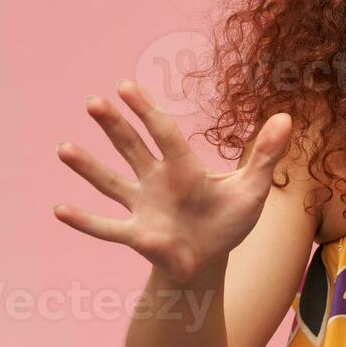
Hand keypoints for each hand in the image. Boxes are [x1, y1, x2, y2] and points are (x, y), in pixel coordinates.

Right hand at [53, 80, 291, 286]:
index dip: (147, 111)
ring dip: (88, 167)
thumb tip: (287, 117)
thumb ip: (266, 154)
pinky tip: (58, 209)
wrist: (211, 259)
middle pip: (132, 148)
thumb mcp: (252, 188)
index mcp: (183, 166)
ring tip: (64, 148)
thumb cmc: (229, 220)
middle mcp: (156, 181)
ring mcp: (142, 208)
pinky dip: (83, 220)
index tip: (126, 87)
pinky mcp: (136, 236)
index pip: (164, 133)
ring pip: (111, 183)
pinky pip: (106, 227)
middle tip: (94, 102)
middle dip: (114, 126)